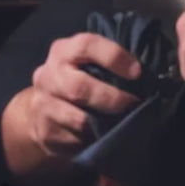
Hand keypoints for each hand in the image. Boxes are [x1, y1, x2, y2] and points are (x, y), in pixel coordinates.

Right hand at [22, 33, 142, 157]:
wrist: (41, 109)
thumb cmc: (77, 80)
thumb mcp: (86, 63)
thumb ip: (106, 63)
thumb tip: (143, 73)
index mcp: (62, 51)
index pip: (86, 45)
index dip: (113, 56)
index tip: (137, 72)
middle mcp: (47, 76)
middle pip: (79, 88)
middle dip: (111, 98)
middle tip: (132, 104)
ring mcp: (42, 105)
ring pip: (78, 119)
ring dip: (104, 124)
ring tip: (120, 123)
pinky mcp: (44, 132)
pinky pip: (75, 140)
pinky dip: (93, 140)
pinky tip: (101, 136)